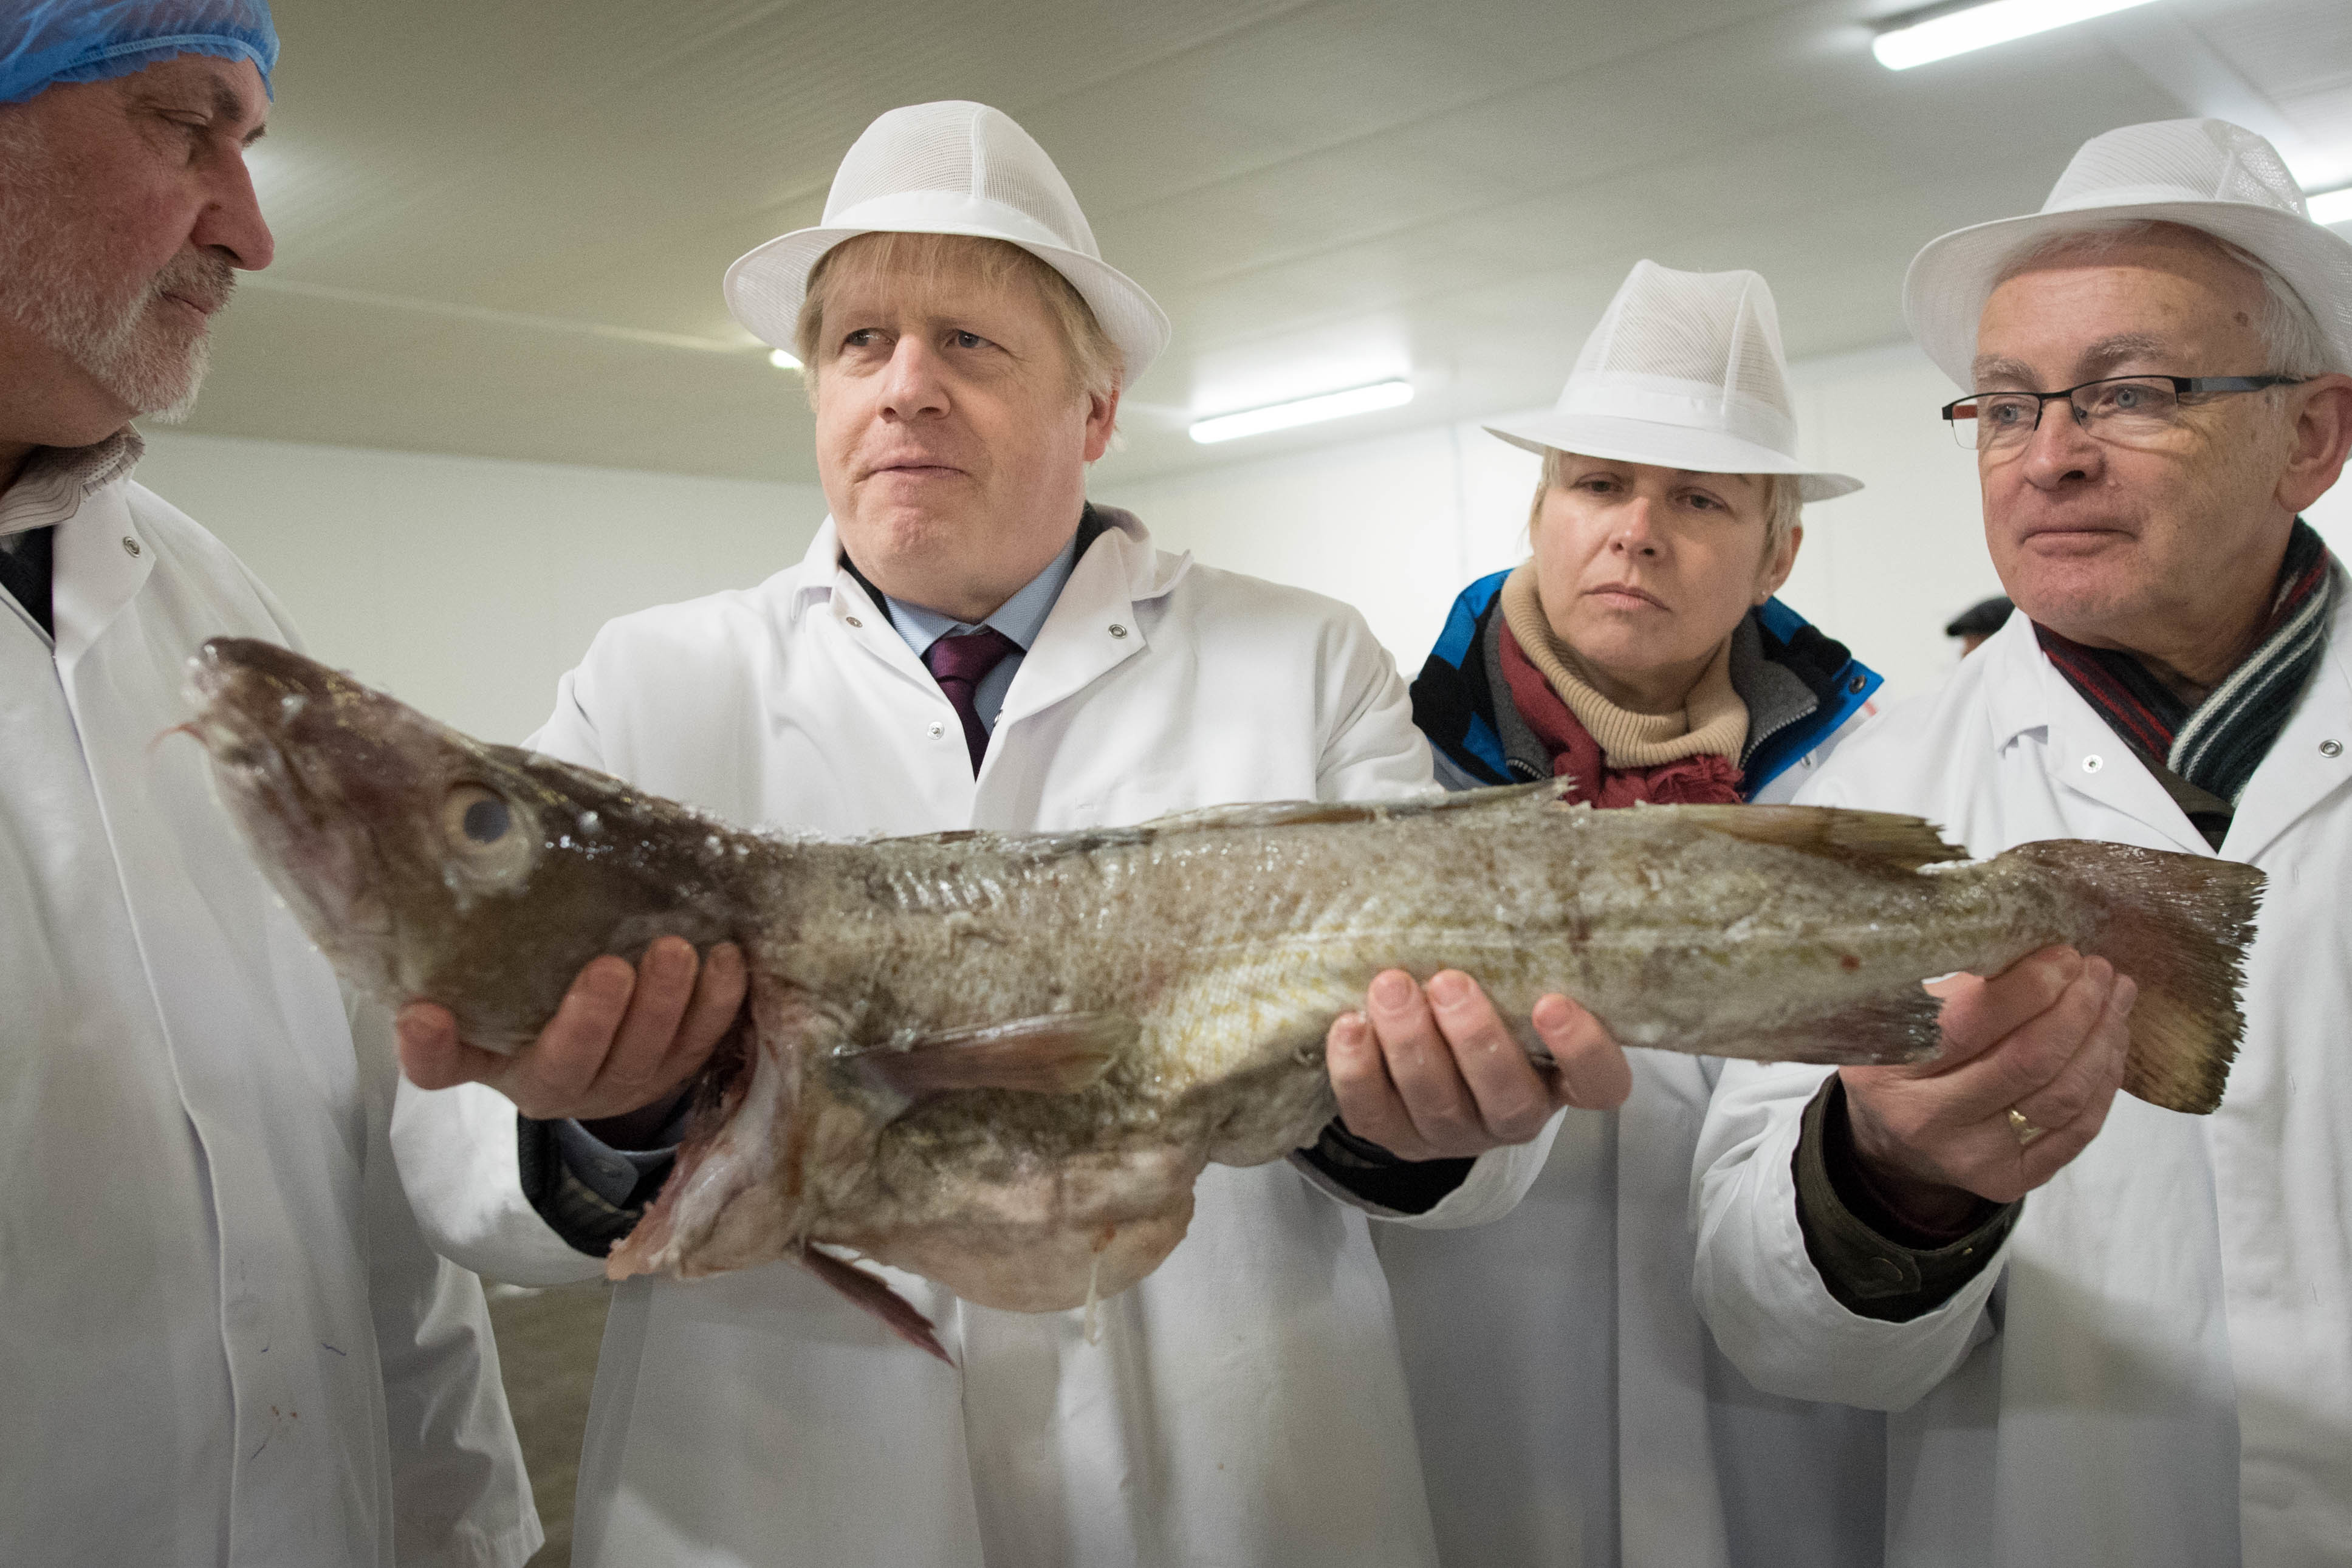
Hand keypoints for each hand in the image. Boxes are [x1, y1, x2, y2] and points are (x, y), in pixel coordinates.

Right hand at [396, 937, 747, 1124]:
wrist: (602, 1043)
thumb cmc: (536, 1012)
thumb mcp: (490, 1011)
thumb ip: (458, 998)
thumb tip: (418, 990)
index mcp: (500, 1066)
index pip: (451, 1068)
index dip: (433, 1050)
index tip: (422, 1016)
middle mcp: (562, 1084)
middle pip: (574, 1065)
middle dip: (594, 1019)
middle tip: (612, 968)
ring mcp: (626, 1080)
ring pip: (648, 1055)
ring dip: (667, 1005)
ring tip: (678, 952)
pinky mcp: (678, 1065)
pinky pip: (703, 1040)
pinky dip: (719, 1002)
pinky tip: (727, 960)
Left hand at [1326, 969, 1631, 1160]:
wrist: (1416, 1055)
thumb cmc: (1476, 1001)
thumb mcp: (1509, 977)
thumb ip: (1518, 947)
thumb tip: (1514, 859)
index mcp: (1559, 1076)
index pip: (1600, 1084)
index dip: (1584, 1051)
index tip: (1552, 1002)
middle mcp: (1513, 1113)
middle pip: (1508, 1098)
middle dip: (1476, 1039)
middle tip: (1449, 983)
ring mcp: (1454, 1132)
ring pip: (1438, 1105)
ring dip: (1412, 1044)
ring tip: (1391, 988)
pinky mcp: (1395, 1136)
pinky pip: (1374, 1116)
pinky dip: (1358, 1070)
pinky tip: (1351, 1024)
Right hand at [1841, 946, 2135, 1227]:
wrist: (1887, 1137)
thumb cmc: (1896, 1056)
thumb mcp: (1893, 1015)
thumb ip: (1947, 985)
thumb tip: (2030, 944)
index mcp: (1891, 1071)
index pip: (1973, 1025)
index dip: (2030, 987)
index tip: (2064, 954)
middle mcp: (1931, 1122)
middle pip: (2030, 1062)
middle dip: (2080, 1008)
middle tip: (2099, 970)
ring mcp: (1974, 1158)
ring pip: (2064, 1096)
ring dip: (2102, 1040)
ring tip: (2116, 998)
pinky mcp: (2010, 1179)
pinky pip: (2077, 1131)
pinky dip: (2104, 1082)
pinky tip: (2110, 1043)